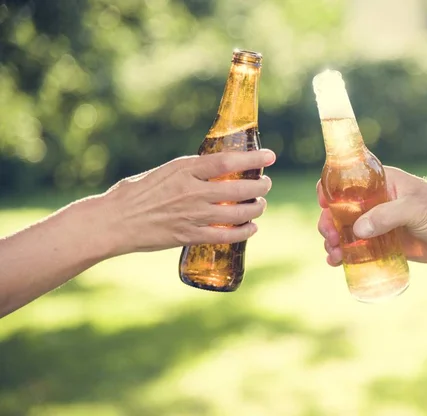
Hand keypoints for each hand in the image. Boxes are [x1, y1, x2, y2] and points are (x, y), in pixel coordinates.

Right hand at [101, 149, 275, 254]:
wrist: (114, 221)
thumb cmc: (136, 193)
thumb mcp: (165, 171)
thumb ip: (190, 171)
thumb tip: (214, 169)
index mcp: (185, 170)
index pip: (228, 161)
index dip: (253, 159)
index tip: (270, 156)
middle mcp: (192, 191)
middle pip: (239, 188)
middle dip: (260, 186)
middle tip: (266, 184)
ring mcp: (192, 215)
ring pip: (238, 213)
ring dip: (256, 208)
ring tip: (260, 204)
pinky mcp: (190, 236)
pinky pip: (226, 236)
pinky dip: (244, 232)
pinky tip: (251, 228)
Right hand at [317, 166, 426, 264]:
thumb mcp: (415, 208)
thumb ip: (386, 216)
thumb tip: (357, 231)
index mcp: (382, 183)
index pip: (348, 180)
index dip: (330, 189)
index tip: (323, 204)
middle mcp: (377, 202)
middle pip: (342, 210)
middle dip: (329, 223)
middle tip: (330, 237)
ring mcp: (381, 224)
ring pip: (348, 231)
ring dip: (334, 241)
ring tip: (332, 255)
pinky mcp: (387, 244)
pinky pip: (361, 248)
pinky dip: (347, 255)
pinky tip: (337, 263)